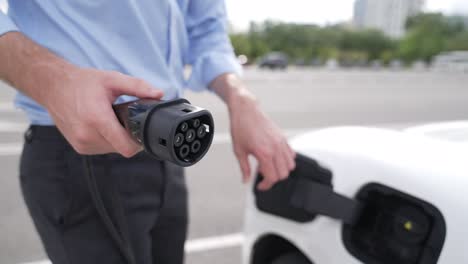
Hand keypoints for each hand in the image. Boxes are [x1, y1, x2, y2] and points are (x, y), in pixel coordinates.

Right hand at [43, 67, 162, 156]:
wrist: (53, 87)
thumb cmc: (82, 83)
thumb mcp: (112, 79)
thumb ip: (138, 87)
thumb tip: (159, 94)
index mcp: (97, 119)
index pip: (126, 147)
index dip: (139, 142)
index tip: (142, 131)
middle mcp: (88, 135)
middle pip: (122, 148)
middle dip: (128, 136)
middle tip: (125, 119)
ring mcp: (82, 143)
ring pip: (112, 150)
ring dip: (117, 139)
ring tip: (112, 120)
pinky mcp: (79, 147)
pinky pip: (102, 149)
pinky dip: (107, 140)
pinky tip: (103, 125)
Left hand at [210, 74, 295, 190]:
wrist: (245, 110)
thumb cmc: (241, 126)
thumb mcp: (238, 150)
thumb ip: (244, 168)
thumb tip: (246, 179)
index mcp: (264, 153)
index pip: (272, 177)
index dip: (266, 185)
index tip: (260, 185)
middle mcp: (275, 148)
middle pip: (283, 174)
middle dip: (273, 178)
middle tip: (263, 176)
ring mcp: (281, 142)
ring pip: (290, 165)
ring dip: (281, 170)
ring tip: (269, 166)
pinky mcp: (283, 137)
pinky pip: (291, 154)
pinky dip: (286, 160)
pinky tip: (275, 158)